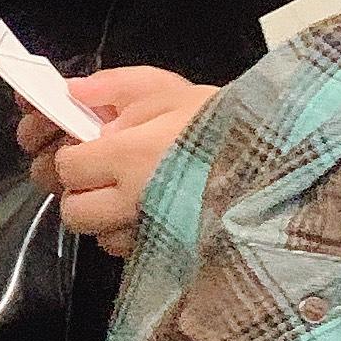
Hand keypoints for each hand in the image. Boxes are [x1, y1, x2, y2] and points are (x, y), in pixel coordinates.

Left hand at [16, 64, 213, 258]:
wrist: (274, 157)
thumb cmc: (219, 121)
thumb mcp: (166, 88)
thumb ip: (112, 88)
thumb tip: (72, 92)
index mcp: (127, 156)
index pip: (66, 168)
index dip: (70, 156)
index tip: (86, 147)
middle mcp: (133, 201)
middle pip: (73, 212)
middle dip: (78, 193)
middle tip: (99, 174)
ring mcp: (151, 233)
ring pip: (99, 237)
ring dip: (103, 217)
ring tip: (128, 192)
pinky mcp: (167, 253)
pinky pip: (129, 251)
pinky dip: (129, 234)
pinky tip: (148, 210)